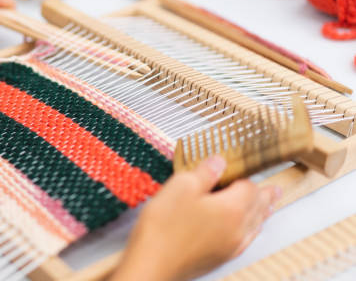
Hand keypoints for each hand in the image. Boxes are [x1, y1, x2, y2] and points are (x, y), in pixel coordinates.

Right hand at [111, 156, 281, 280]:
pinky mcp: (219, 258)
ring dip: (261, 214)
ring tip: (267, 207)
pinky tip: (245, 231)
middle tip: (274, 190)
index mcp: (231, 208)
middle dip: (265, 196)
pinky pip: (245, 241)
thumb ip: (204, 172)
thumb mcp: (181, 187)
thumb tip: (218, 163)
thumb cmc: (164, 228)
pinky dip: (250, 230)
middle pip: (258, 208)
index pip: (249, 187)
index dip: (244, 175)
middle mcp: (237, 229)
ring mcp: (230, 246)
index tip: (241, 168)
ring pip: (254, 226)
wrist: (153, 264)